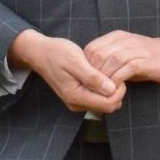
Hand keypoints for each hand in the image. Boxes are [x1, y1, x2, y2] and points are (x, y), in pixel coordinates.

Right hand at [8, 30, 125, 113]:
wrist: (40, 53)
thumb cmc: (57, 53)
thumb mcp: (75, 61)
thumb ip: (92, 77)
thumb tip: (111, 89)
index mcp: (76, 96)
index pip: (108, 105)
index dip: (119, 91)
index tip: (118, 73)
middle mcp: (77, 103)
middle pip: (108, 106)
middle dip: (116, 91)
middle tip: (114, 71)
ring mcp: (77, 101)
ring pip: (104, 102)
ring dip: (110, 89)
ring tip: (106, 70)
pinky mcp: (79, 96)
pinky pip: (98, 97)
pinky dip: (103, 87)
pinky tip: (101, 73)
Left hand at [84, 30, 159, 85]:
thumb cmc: (148, 59)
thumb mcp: (126, 55)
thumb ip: (109, 60)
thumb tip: (91, 76)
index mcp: (118, 37)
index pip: (92, 48)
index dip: (86, 66)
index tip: (88, 81)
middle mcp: (126, 40)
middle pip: (99, 54)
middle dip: (94, 74)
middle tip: (93, 89)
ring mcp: (137, 50)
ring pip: (111, 61)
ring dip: (105, 79)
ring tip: (103, 91)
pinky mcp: (147, 61)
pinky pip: (126, 69)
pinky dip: (118, 81)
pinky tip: (116, 90)